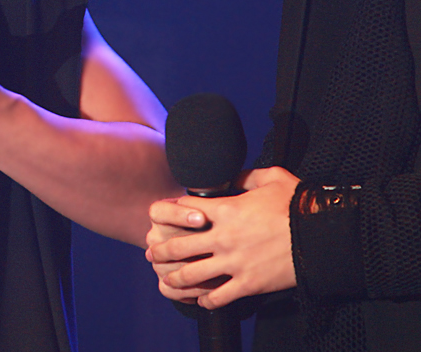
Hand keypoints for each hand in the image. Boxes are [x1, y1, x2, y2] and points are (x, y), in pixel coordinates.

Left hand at [146, 166, 299, 308]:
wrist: (324, 236)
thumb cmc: (298, 204)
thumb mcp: (271, 177)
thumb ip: (244, 175)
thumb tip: (230, 176)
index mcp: (224, 209)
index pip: (179, 209)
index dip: (166, 212)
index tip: (161, 217)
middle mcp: (223, 237)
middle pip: (177, 246)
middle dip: (160, 251)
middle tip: (152, 253)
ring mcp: (234, 262)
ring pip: (192, 275)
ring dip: (175, 278)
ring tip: (167, 280)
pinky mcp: (249, 284)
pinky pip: (219, 297)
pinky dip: (207, 301)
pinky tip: (202, 300)